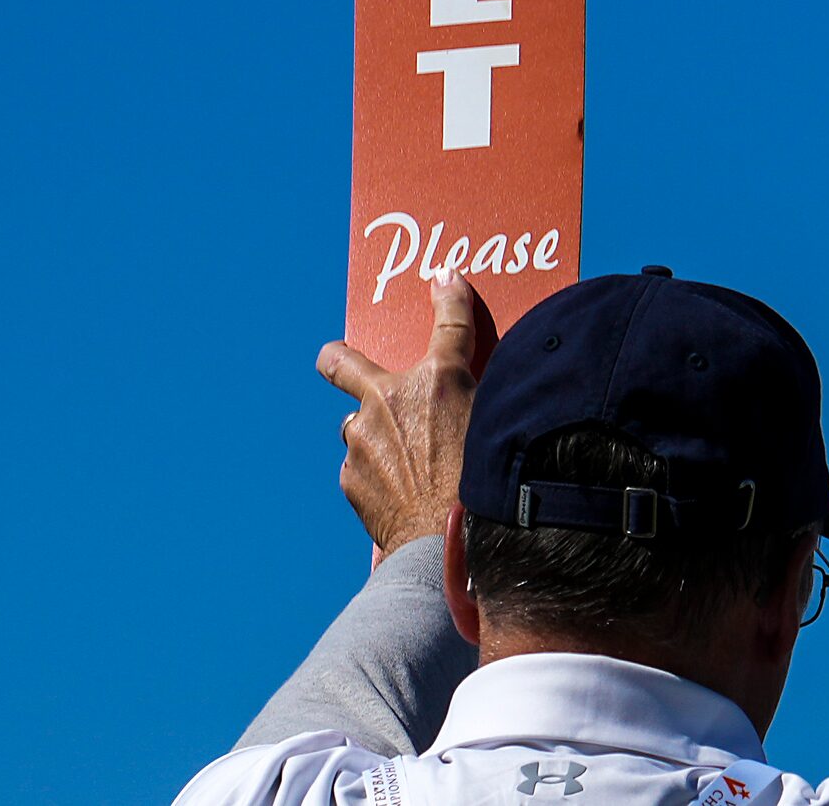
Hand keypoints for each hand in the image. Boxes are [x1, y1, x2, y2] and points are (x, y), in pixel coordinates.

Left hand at [316, 274, 496, 555]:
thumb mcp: (493, 425)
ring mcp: (362, 438)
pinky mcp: (350, 474)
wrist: (444, 545)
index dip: (450, 297)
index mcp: (438, 380)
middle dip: (337, 357)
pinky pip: (360, 466)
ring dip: (374, 435)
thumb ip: (474, 397)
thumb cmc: (481, 486)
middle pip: (342, 361)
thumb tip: (469, 386)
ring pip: (358, 426)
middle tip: (335, 359)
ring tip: (404, 465)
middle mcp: (390, 400)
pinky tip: (402, 494)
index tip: (444, 282)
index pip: (450, 321)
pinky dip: (376, 473)